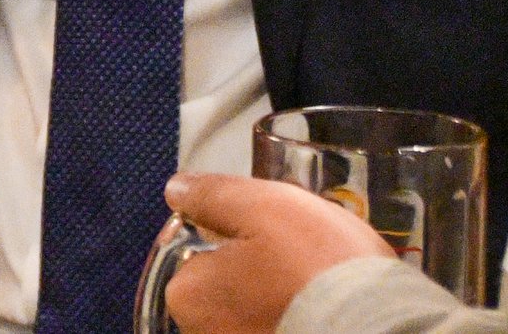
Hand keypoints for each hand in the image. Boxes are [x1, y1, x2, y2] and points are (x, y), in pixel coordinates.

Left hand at [161, 172, 394, 333]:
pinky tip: (331, 315)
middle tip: (307, 261)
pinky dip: (304, 324)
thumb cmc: (314, 266)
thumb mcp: (264, 206)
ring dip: (285, 302)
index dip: (238, 238)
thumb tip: (176, 188)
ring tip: (328, 290)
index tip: (275, 235)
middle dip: (261, 275)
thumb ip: (214, 195)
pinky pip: (287, 329)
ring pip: (259, 314)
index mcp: (188, 297)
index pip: (200, 256)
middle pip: (230, 291)